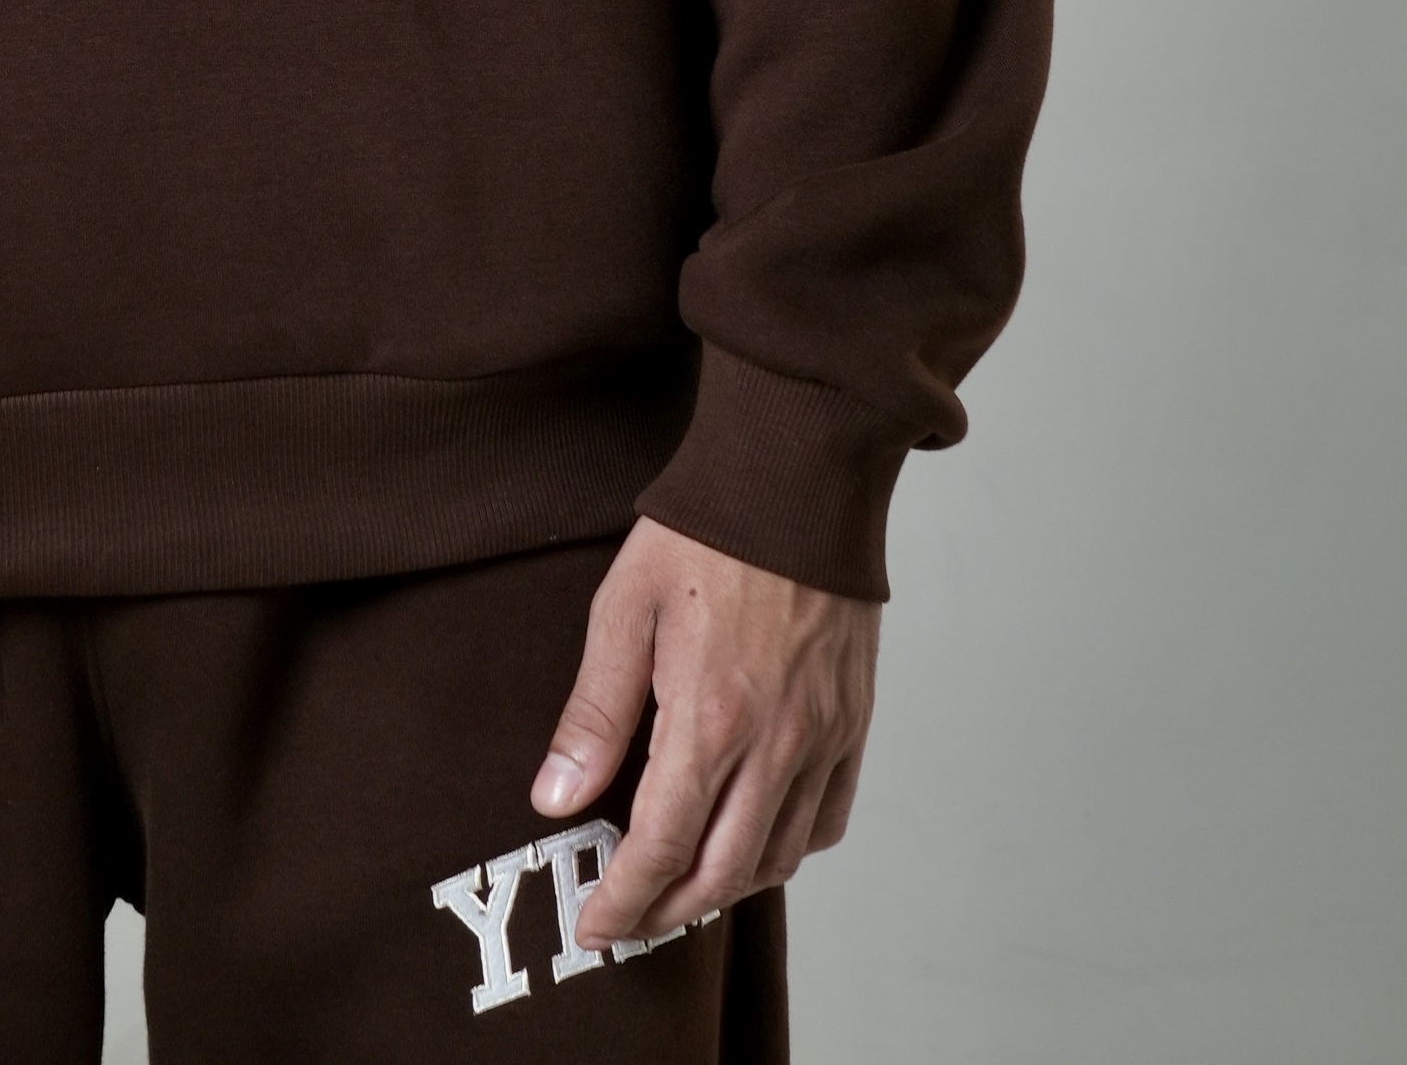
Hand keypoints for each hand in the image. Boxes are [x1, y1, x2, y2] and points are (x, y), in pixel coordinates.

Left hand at [532, 519, 877, 948]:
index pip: (663, 847)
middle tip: (628, 922)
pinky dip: (786, 849)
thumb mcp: (622, 611)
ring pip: (776, 857)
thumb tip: (554, 797)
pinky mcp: (852, 722)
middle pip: (721, 873)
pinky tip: (752, 840)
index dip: (624, 900)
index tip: (594, 927)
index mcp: (710, 717)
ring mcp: (822, 736)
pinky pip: (826, 819)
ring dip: (725, 888)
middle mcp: (776, 742)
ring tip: (681, 887)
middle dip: (668, 912)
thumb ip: (593, 714)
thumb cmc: (703, 535)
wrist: (796, 479)